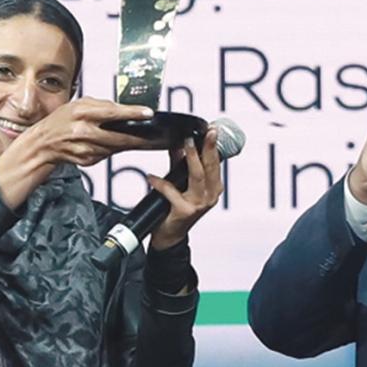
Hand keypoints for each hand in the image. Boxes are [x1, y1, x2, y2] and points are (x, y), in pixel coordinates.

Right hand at [0, 98, 151, 209]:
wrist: (42, 144)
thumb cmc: (59, 121)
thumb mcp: (77, 104)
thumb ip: (100, 105)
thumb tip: (122, 108)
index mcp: (81, 113)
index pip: (112, 113)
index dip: (133, 113)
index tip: (148, 113)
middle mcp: (83, 132)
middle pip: (119, 137)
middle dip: (138, 137)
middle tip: (152, 135)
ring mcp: (86, 148)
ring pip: (115, 147)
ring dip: (127, 143)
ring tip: (134, 137)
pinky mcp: (88, 160)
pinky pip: (107, 154)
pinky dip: (112, 148)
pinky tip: (110, 143)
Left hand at [145, 125, 227, 245]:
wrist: (169, 236)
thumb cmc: (175, 209)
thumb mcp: (181, 183)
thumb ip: (180, 164)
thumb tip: (178, 143)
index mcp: (213, 188)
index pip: (215, 163)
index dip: (214, 146)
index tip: (212, 129)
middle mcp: (210, 196)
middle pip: (210, 167)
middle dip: (208, 147)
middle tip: (206, 131)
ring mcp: (199, 204)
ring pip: (197, 176)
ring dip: (191, 158)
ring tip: (185, 143)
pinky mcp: (184, 211)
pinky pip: (171, 191)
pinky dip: (160, 183)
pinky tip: (151, 177)